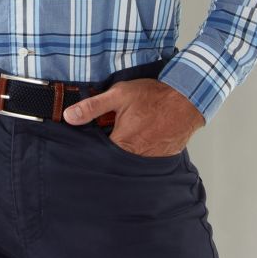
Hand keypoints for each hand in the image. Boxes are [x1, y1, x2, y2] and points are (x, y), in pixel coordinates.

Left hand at [63, 78, 205, 155]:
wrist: (187, 100)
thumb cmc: (154, 96)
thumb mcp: (119, 95)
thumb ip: (92, 107)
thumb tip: (69, 117)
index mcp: (121, 144)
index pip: (97, 155)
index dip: (91, 148)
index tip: (88, 143)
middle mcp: (135, 157)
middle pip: (113, 160)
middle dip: (107, 152)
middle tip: (111, 135)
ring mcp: (150, 160)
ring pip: (129, 162)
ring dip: (125, 153)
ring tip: (129, 135)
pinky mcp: (161, 159)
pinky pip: (145, 160)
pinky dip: (141, 152)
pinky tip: (142, 139)